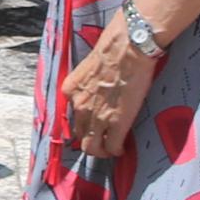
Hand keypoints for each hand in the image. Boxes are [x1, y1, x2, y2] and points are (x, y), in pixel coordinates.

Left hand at [58, 13, 162, 158]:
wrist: (129, 49)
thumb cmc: (113, 49)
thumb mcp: (89, 66)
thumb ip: (87, 82)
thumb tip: (96, 88)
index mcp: (70, 90)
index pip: (71, 115)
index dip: (83, 123)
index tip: (90, 125)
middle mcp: (79, 106)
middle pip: (79, 134)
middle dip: (89, 139)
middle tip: (100, 140)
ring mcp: (96, 117)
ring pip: (92, 146)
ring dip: (101, 150)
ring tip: (109, 148)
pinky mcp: (116, 124)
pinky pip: (111, 146)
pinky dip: (115, 150)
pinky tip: (121, 148)